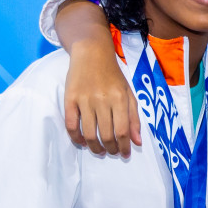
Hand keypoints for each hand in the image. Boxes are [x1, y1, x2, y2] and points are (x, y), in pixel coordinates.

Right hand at [65, 38, 140, 156]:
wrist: (92, 53)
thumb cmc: (113, 75)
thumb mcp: (129, 93)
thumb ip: (134, 118)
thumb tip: (137, 142)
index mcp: (119, 98)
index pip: (122, 131)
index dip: (124, 147)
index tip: (125, 154)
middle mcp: (102, 100)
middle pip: (106, 135)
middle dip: (111, 149)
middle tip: (112, 152)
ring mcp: (85, 99)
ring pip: (89, 133)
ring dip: (95, 147)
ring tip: (99, 150)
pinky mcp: (70, 98)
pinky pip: (71, 124)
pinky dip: (76, 138)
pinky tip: (81, 142)